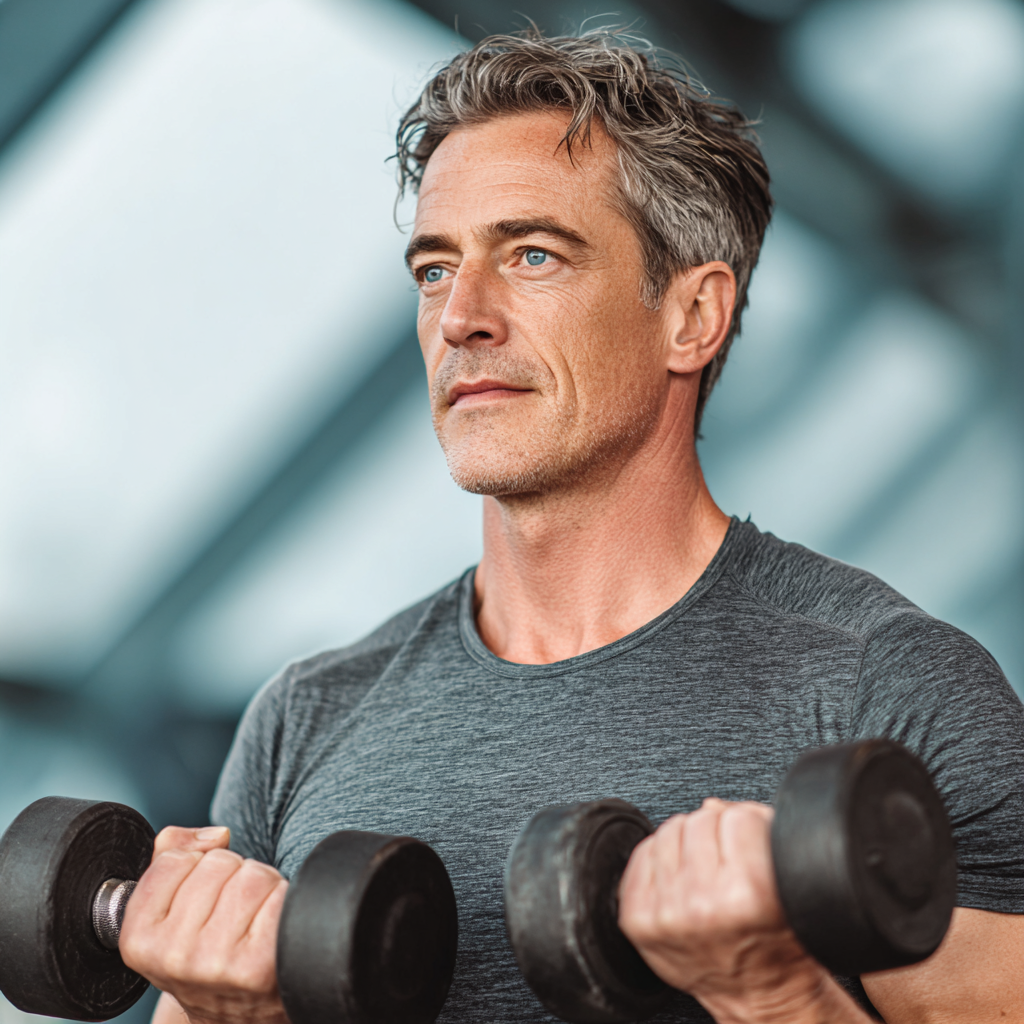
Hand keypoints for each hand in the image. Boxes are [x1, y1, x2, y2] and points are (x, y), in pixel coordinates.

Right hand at [119, 826, 288, 1023]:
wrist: (237, 1016)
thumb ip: (171, 855)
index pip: (175, 859)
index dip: (196, 867)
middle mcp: (172, 957)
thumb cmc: (206, 952)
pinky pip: (276, 896)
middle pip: (219, 863)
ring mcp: (214, 964)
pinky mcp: (256, 965)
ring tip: (251, 921)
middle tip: (232, 914)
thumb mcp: (170, 909)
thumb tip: (214, 835)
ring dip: (260, 888)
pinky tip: (269, 930)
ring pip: (251, 875)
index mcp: (139, 941)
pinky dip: (280, 902)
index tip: (199, 900)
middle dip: (232, 877)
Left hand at [618, 799, 855, 1023]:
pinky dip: (661, 859)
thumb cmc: (776, 939)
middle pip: (701, 818)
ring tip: (705, 871)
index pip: (739, 817)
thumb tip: (713, 805)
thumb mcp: (787, 884)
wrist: (757, 993)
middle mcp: (703, 904)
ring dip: (687, 843)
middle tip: (728, 861)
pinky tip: (680, 879)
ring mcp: (666, 912)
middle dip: (717, 834)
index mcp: (749, 893)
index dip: (750, 827)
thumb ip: (759, 832)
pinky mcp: (638, 920)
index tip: (752, 845)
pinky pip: (642, 854)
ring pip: (670, 830)